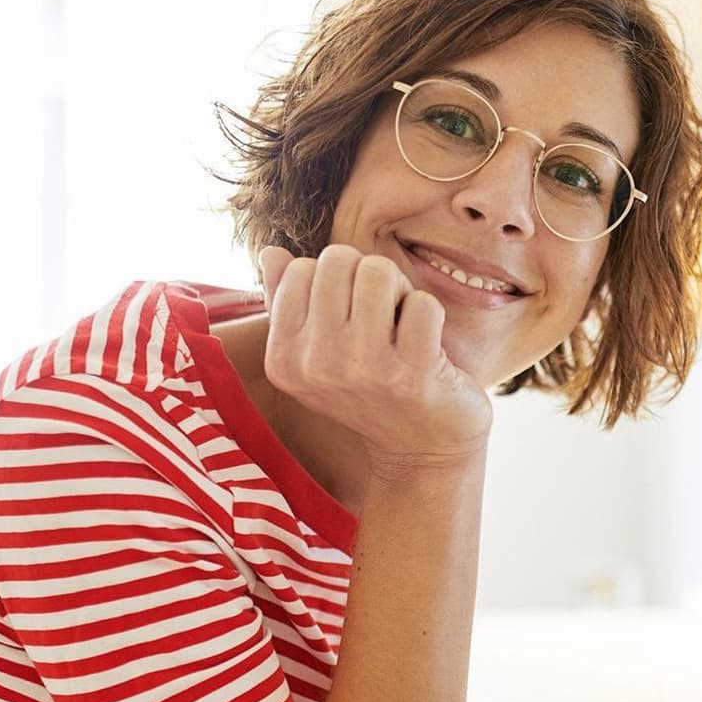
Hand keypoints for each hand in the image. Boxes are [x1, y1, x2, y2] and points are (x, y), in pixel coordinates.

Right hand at [258, 244, 492, 471]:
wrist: (421, 450)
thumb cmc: (370, 388)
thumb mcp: (317, 353)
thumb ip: (287, 300)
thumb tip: (271, 251)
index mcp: (284, 358)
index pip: (302, 269)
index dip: (335, 281)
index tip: (349, 317)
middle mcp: (316, 366)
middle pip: (339, 260)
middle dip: (367, 277)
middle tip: (381, 318)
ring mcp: (365, 371)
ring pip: (379, 271)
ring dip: (399, 291)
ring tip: (401, 328)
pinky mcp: (413, 376)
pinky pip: (422, 303)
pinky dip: (430, 314)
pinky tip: (427, 348)